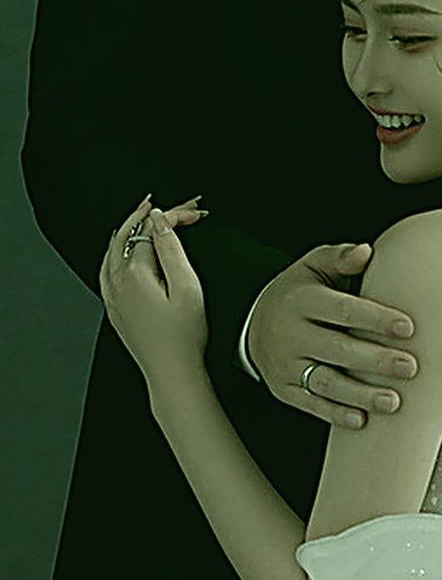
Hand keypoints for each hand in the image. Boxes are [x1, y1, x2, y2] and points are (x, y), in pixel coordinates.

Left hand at [100, 194, 209, 383]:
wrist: (172, 374)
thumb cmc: (184, 338)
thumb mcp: (188, 288)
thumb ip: (172, 250)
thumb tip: (159, 221)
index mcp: (134, 274)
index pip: (152, 230)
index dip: (175, 215)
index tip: (196, 212)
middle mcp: (116, 282)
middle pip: (129, 233)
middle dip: (151, 214)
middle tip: (176, 205)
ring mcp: (112, 295)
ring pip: (114, 248)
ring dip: (131, 226)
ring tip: (146, 213)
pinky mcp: (114, 307)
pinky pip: (107, 266)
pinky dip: (118, 248)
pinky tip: (125, 248)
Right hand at [248, 241, 418, 429]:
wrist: (254, 321)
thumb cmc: (301, 291)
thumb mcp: (314, 267)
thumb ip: (340, 258)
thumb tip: (366, 252)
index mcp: (301, 300)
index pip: (342, 310)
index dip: (375, 319)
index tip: (408, 328)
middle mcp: (290, 334)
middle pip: (336, 349)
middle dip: (375, 360)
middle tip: (410, 367)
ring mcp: (285, 365)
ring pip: (325, 383)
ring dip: (361, 395)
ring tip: (394, 402)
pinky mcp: (284, 389)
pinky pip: (311, 405)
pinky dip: (335, 414)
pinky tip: (362, 420)